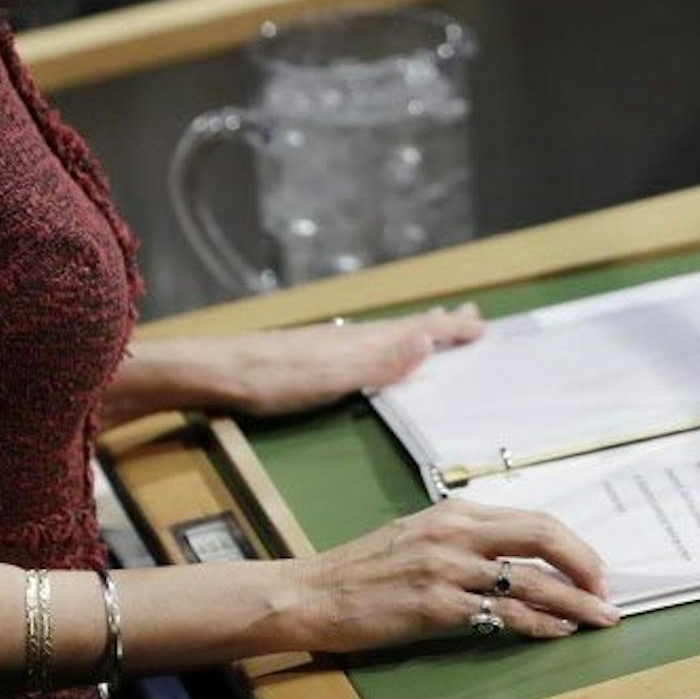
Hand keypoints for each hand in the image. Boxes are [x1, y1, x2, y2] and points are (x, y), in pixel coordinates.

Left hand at [162, 305, 484, 417]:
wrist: (217, 374)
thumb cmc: (273, 380)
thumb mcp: (333, 377)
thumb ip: (381, 361)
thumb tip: (427, 339)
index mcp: (363, 343)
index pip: (419, 332)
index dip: (450, 330)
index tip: (481, 325)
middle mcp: (352, 338)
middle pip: (406, 328)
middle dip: (439, 325)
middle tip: (470, 317)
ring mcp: (331, 345)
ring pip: (386, 334)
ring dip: (415, 333)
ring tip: (431, 330)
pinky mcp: (312, 357)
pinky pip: (366, 345)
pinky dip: (387, 344)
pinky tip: (372, 353)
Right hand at [289, 500, 619, 650]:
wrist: (315, 592)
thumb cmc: (362, 569)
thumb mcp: (417, 535)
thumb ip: (462, 538)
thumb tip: (510, 555)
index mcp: (454, 512)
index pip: (531, 519)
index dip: (571, 543)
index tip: (591, 567)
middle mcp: (456, 532)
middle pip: (542, 535)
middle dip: (584, 563)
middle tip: (607, 589)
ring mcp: (448, 567)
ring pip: (531, 578)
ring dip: (574, 600)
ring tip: (599, 616)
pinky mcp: (437, 604)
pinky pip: (504, 613)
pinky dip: (539, 623)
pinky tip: (557, 631)